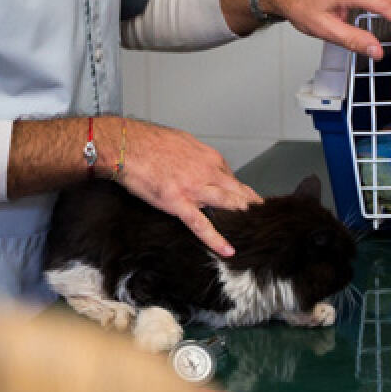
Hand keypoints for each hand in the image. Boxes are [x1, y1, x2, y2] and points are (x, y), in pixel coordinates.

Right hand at [117, 119, 259, 258]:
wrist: (127, 145)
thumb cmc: (149, 141)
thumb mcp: (182, 143)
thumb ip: (196, 157)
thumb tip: (200, 165)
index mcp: (209, 158)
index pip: (232, 178)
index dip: (240, 192)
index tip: (246, 201)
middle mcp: (207, 172)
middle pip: (238, 192)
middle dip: (252, 206)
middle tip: (263, 219)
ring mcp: (194, 189)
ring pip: (228, 205)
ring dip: (243, 217)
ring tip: (254, 232)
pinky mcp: (178, 203)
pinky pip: (201, 225)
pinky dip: (216, 240)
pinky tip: (228, 250)